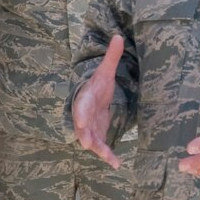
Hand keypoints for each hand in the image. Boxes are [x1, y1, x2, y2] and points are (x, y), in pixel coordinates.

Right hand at [72, 34, 124, 167]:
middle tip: (88, 144)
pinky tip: (117, 164)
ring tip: (107, 158)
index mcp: (85, 99)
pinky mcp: (97, 136)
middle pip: (82, 127)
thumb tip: (119, 36)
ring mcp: (90, 128)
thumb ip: (112, 56)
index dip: (81, 113)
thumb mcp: (105, 71)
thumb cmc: (98, 85)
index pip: (81, 106)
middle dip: (85, 135)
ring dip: (98, 149)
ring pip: (91, 140)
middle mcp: (84, 116)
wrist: (94, 98)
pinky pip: (101, 147)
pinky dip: (108, 155)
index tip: (81, 120)